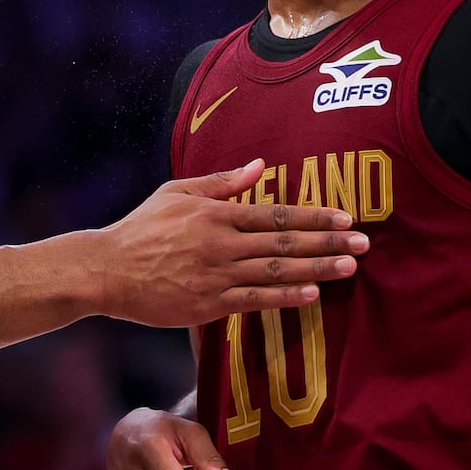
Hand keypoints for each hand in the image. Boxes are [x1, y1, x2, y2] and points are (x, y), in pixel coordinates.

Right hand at [98, 159, 366, 326]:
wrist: (106, 270)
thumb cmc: (141, 229)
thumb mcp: (177, 192)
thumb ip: (221, 182)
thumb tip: (260, 165)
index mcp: (215, 214)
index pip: (274, 214)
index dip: (312, 217)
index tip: (344, 217)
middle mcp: (221, 243)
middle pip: (284, 243)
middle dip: (327, 242)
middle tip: (364, 242)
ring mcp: (215, 275)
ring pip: (275, 272)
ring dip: (317, 268)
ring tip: (350, 266)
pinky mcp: (207, 304)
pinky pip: (254, 301)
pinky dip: (284, 297)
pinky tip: (312, 294)